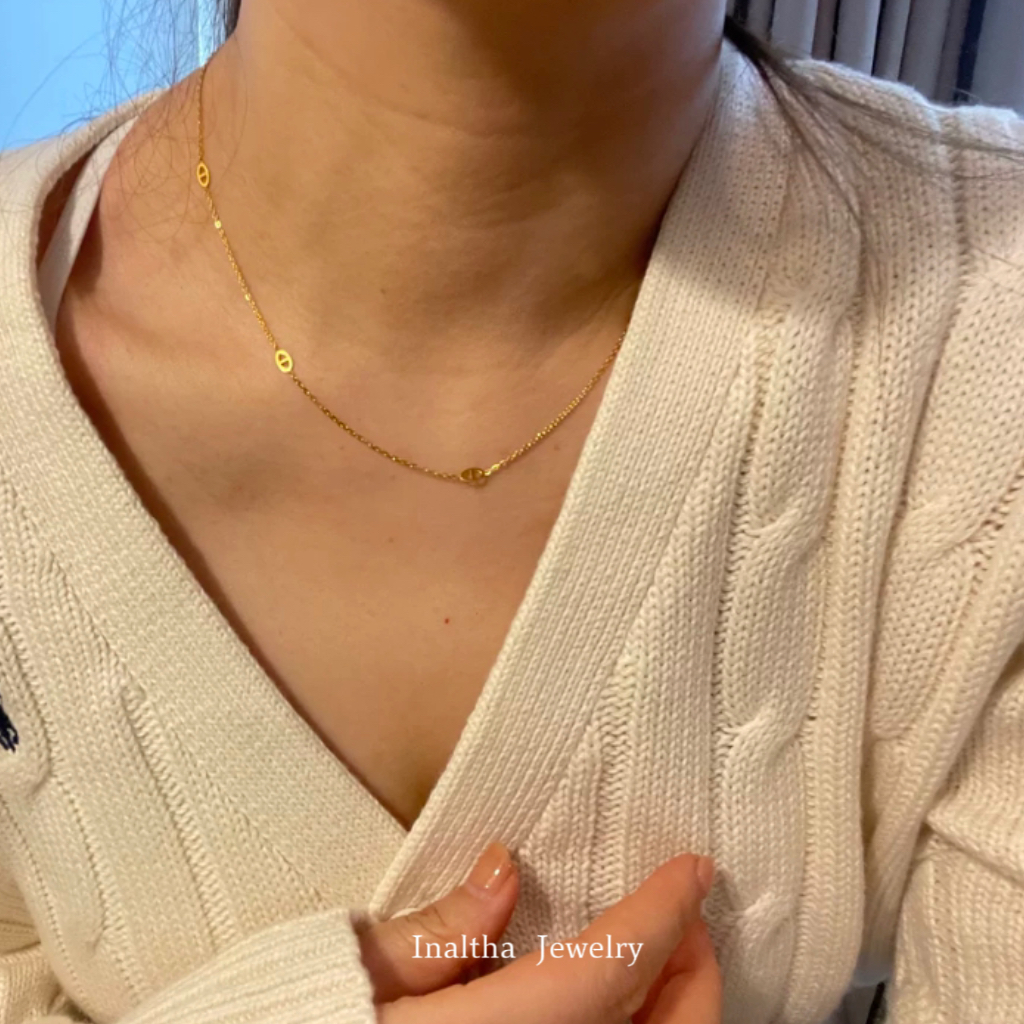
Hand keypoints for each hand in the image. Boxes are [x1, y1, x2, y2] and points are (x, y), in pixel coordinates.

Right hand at [355, 843, 721, 1023]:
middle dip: (692, 972)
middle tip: (688, 913)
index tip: (693, 870)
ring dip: (674, 1006)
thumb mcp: (364, 976)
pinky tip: (616, 997)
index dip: (662, 915)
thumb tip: (504, 868)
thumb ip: (438, 930)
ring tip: (664, 950)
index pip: (610, 969)